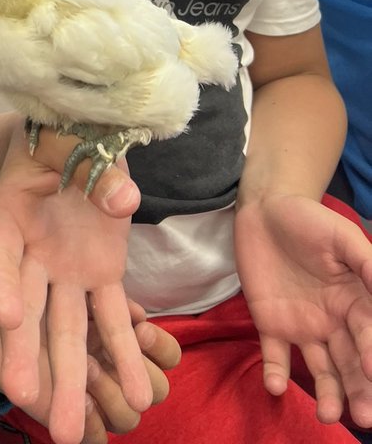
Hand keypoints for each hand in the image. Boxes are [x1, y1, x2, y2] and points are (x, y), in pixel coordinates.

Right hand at [0, 124, 148, 443]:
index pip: (0, 252)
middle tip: (22, 399)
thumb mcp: (70, 136)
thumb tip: (123, 199)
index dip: (0, 283)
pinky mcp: (100, 276)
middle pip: (26, 308)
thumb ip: (95, 168)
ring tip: (73, 433)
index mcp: (10, 211)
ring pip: (67, 329)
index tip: (4, 317)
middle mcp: (32, 251)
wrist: (78, 133)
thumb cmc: (63, 131)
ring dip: (72, 377)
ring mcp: (66, 269)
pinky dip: (125, 354)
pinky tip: (139, 394)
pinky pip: (112, 320)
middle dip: (26, 354)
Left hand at [235, 194, 371, 427]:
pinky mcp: (269, 323)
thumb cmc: (309, 220)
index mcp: (355, 302)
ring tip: (327, 415)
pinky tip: (276, 385)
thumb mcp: (343, 237)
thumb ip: (368, 265)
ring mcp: (302, 326)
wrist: (265, 208)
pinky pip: (274, 354)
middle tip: (363, 419)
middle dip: (360, 392)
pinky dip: (275, 372)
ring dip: (326, 393)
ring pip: (320, 368)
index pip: (369, 336)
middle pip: (351, 364)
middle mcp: (333, 321)